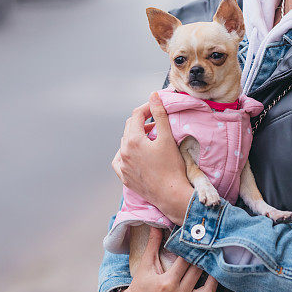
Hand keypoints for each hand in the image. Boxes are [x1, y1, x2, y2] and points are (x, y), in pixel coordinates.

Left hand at [112, 92, 193, 224]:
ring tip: (151, 138)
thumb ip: (159, 114)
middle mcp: (123, 152)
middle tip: (157, 122)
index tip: (157, 106)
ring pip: (125, 143)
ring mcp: (122, 166)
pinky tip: (137, 153)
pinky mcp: (124, 177)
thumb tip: (153, 96)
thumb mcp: (167, 138)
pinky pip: (120, 159)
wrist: (171, 194)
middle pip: (130, 127)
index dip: (148, 108)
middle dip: (143, 121)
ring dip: (136, 136)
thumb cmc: (172, 167)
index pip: (137, 115)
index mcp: (132, 141)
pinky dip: (127, 153)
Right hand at [119, 227, 223, 291]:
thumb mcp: (145, 265)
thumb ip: (153, 244)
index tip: (196, 240)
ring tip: (214, 267)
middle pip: (198, 273)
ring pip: (208, 291)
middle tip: (208, 249)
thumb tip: (156, 225)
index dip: (192, 249)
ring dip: (214, 279)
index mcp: (167, 283)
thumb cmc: (140, 287)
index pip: (185, 261)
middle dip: (203, 259)